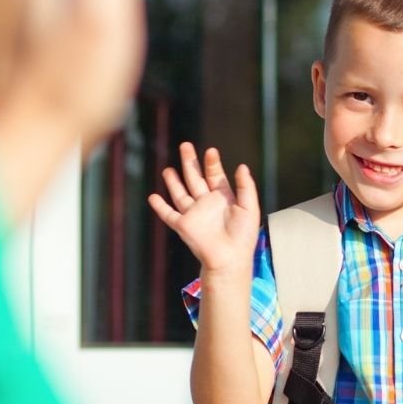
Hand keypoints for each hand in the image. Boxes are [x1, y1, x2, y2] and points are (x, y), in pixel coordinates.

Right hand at [147, 143, 261, 273]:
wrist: (230, 258)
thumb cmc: (243, 236)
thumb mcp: (249, 208)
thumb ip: (246, 187)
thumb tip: (242, 166)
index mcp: (223, 198)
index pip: (215, 176)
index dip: (212, 163)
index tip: (211, 151)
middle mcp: (206, 204)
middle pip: (195, 179)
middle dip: (190, 162)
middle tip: (185, 145)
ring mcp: (194, 214)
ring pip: (180, 193)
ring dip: (174, 182)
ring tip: (168, 169)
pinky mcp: (183, 225)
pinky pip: (168, 214)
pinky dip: (160, 206)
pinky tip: (153, 197)